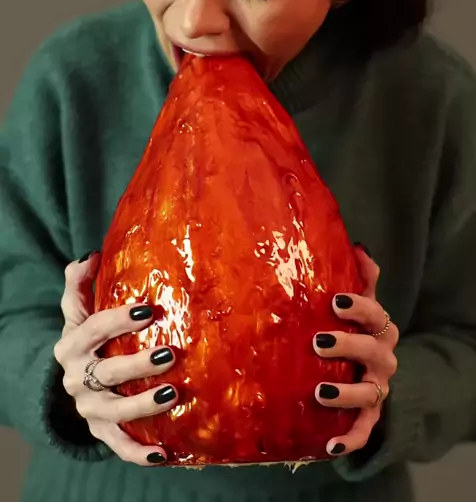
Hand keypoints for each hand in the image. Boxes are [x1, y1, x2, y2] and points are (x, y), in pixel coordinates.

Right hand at [53, 251, 177, 465]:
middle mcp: (77, 378)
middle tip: (170, 353)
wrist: (73, 378)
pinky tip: (162, 453)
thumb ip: (80, 281)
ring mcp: (88, 408)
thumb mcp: (78, 309)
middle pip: (106, 372)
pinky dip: (138, 453)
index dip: (118, 320)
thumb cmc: (86, 335)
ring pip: (114, 411)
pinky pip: (118, 446)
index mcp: (72, 344)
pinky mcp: (100, 431)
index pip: (94, 328)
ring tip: (172, 395)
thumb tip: (90, 254)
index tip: (147, 310)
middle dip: (138, 364)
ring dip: (142, 405)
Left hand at [313, 244, 398, 456]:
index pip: (376, 314)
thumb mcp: (361, 304)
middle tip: (319, 340)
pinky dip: (349, 440)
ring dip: (345, 392)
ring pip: (369, 393)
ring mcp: (378, 389)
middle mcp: (384, 358)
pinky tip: (329, 446)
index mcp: (380, 328)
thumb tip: (358, 245)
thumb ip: (362, 277)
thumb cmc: (359, 330)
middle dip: (348, 345)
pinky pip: (363, 431)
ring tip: (320, 391)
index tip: (335, 300)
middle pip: (374, 350)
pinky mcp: (370, 416)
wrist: (371, 374)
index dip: (358, 306)